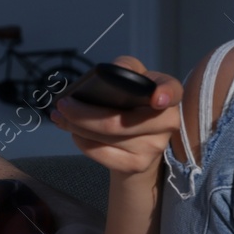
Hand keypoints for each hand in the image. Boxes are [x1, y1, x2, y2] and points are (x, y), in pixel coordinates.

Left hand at [50, 56, 182, 179]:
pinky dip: (81, 141)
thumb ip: (124, 68)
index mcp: (168, 95)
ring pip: (105, 137)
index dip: (165, 94)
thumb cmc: (133, 101)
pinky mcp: (138, 164)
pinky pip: (100, 153)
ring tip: (61, 115)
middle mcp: (167, 122)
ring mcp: (154, 147)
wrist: (140, 141)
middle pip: (118, 121)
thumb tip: (108, 72)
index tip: (156, 98)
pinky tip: (74, 132)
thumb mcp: (132, 79)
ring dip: (75, 125)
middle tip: (62, 104)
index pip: (172, 91)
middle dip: (82, 113)